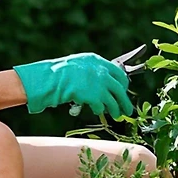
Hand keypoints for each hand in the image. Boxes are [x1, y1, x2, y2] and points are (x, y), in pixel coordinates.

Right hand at [14, 52, 133, 119]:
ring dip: (116, 109)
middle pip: (120, 87)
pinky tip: (98, 112)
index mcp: (97, 61)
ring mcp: (99, 84)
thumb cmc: (58, 72)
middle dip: (124, 100)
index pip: (118, 72)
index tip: (124, 90)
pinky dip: (100, 110)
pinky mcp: (94, 96)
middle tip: (127, 109)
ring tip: (117, 116)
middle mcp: (101, 71)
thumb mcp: (77, 65)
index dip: (123, 83)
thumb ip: (90, 70)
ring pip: (114, 100)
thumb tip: (98, 81)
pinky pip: (101, 106)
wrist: (50, 78)